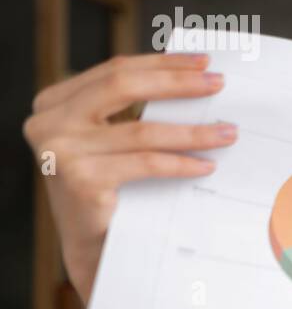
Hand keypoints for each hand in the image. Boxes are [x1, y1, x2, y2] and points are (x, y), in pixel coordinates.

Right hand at [23, 52, 236, 308]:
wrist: (93, 247)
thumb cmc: (111, 188)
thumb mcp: (113, 140)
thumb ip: (134, 110)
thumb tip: (196, 80)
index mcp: (54, 102)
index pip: (115, 70)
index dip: (161, 63)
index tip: (201, 61)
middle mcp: (48, 122)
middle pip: (123, 86)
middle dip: (177, 82)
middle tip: (218, 83)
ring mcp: (59, 151)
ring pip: (141, 130)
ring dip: (192, 131)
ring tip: (227, 132)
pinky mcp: (79, 181)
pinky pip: (145, 164)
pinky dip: (181, 163)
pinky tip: (207, 166)